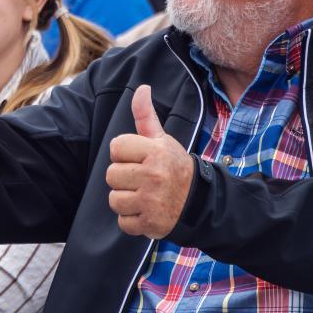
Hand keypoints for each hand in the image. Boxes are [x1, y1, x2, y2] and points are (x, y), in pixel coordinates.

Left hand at [107, 85, 193, 238]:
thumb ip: (146, 116)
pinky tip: (148, 212)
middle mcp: (154, 176)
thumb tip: (141, 88)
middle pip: (111, 175)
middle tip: (144, 179)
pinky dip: (133, 220)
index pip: (115, 148)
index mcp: (155, 152)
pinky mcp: (151, 224)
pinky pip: (123, 222)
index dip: (125, 154)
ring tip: (145, 196)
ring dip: (127, 201)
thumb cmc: (174, 167)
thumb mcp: (162, 140)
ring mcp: (152, 201)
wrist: (201, 202)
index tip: (141, 159)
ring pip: (114, 200)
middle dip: (124, 178)